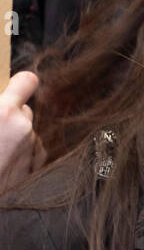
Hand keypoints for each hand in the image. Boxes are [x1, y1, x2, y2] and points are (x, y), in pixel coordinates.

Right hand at [0, 71, 44, 190]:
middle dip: (11, 116)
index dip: (20, 84)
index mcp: (4, 113)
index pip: (28, 81)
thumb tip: (1, 102)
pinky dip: (20, 154)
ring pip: (27, 133)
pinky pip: (31, 152)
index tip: (11, 88)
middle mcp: (23, 128)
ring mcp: (30, 149)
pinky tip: (2, 163)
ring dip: (15, 137)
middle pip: (25, 110)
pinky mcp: (34, 167)